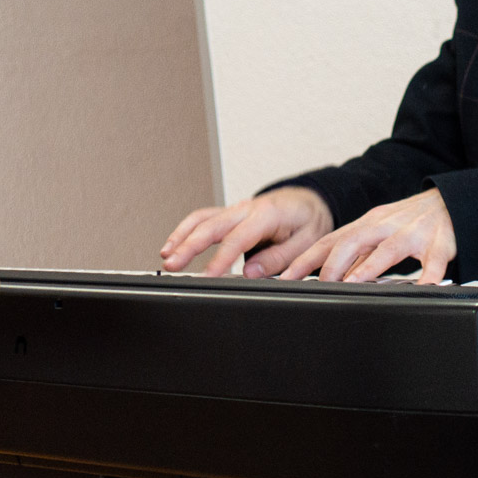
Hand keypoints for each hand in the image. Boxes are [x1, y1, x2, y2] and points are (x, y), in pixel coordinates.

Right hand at [160, 186, 333, 277]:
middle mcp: (247, 208)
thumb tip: (250, 272)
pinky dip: (185, 230)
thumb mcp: (307, 241)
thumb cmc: (308, 220)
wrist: (309, 201)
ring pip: (202, 219)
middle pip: (211, 225)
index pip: (238, 239)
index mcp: (268, 215)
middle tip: (174, 265)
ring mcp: (236, 209)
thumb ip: (278, 258)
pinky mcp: (230, 214)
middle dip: (189, 246)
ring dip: (181, 236)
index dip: (221, 259)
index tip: (207, 276)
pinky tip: (174, 244)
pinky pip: (203, 218)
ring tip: (167, 257)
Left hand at [280, 188, 455, 284]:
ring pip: (388, 248)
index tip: (286, 277)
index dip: (306, 258)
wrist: (451, 202)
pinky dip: (428, 277)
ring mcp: (413, 233)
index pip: (330, 240)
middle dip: (334, 264)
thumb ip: (356, 252)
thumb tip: (327, 276)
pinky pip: (434, 262)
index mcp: (367, 223)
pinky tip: (421, 289)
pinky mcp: (440, 244)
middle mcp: (386, 225)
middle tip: (320, 286)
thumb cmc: (410, 222)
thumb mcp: (378, 230)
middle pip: (353, 239)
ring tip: (354, 284)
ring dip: (369, 267)